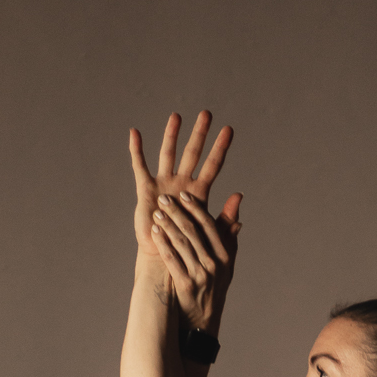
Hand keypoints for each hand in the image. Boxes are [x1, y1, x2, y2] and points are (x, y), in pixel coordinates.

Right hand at [129, 110, 242, 323]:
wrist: (165, 262)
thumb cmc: (189, 250)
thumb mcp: (211, 234)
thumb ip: (225, 217)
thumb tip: (240, 198)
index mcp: (198, 193)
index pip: (213, 165)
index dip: (221, 148)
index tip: (229, 129)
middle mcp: (181, 184)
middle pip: (192, 153)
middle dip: (200, 134)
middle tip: (207, 113)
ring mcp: (164, 185)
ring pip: (169, 154)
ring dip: (172, 135)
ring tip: (177, 116)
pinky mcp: (147, 190)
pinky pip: (140, 166)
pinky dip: (137, 150)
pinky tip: (135, 132)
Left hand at [151, 189, 241, 333]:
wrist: (203, 321)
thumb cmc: (214, 287)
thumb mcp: (227, 261)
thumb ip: (228, 231)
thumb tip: (236, 198)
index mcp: (225, 256)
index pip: (209, 225)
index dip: (195, 208)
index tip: (183, 195)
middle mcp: (214, 264)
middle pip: (193, 231)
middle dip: (177, 213)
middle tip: (163, 200)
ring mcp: (200, 275)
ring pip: (181, 243)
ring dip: (167, 226)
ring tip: (156, 213)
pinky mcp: (185, 285)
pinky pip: (172, 259)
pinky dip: (163, 244)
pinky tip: (154, 232)